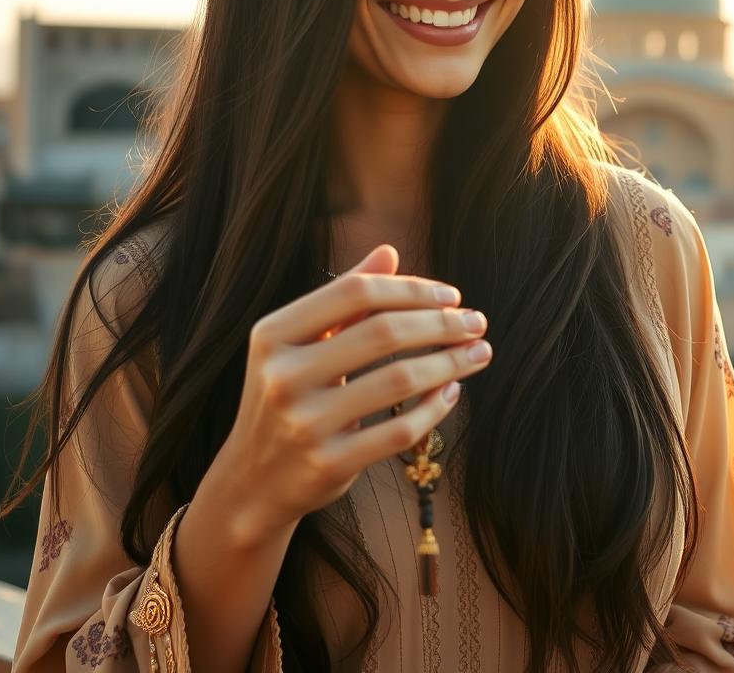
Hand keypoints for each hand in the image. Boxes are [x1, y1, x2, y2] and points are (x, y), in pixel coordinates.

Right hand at [212, 243, 491, 546]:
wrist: (253, 480)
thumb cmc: (289, 394)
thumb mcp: (301, 342)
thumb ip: (344, 297)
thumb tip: (389, 252)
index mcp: (274, 333)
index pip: (355, 292)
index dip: (410, 289)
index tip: (450, 294)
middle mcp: (283, 375)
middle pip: (382, 332)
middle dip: (441, 324)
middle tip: (477, 322)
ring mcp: (304, 423)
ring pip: (399, 380)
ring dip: (450, 362)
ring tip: (479, 352)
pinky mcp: (329, 464)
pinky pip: (400, 431)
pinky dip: (434, 407)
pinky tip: (452, 391)